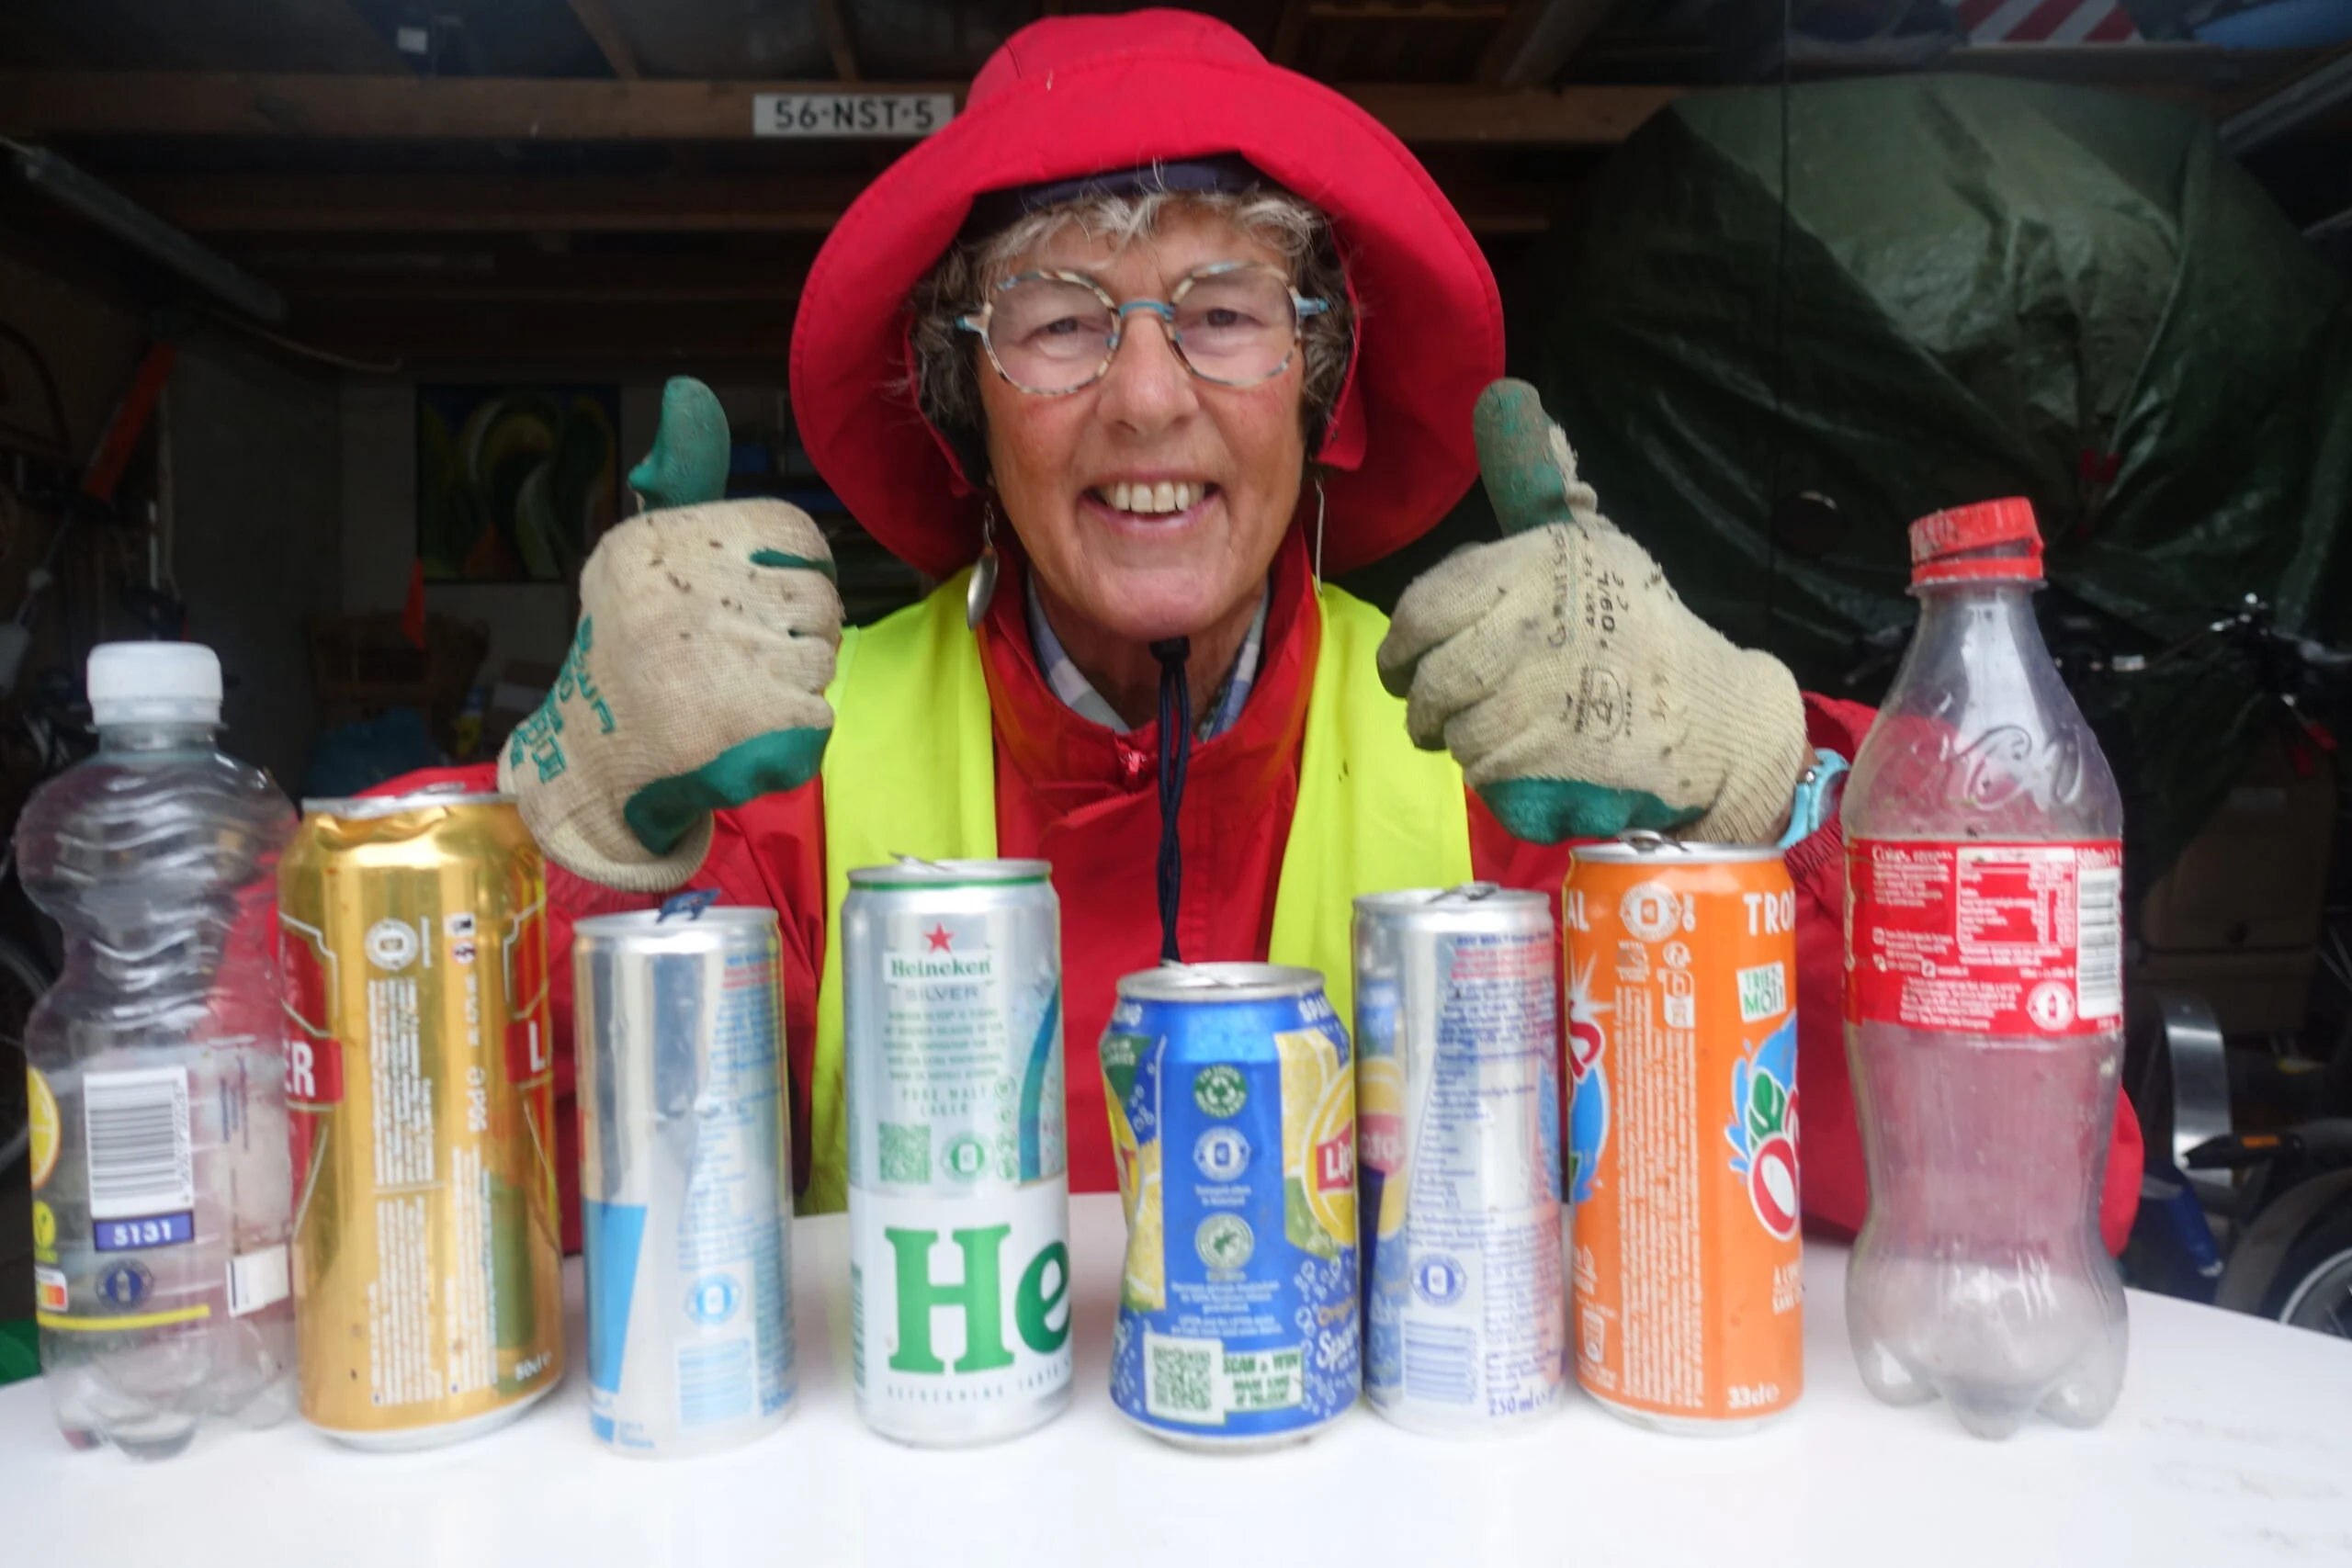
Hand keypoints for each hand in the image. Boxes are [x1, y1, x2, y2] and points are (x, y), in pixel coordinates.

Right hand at [497, 378, 843, 890]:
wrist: (590, 766)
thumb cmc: (637, 647)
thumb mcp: (651, 551)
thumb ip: (687, 475)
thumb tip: (688, 388)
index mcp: (659, 546)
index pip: (800, 542)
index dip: (795, 581)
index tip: (751, 607)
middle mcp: (681, 600)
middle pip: (819, 606)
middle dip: (793, 640)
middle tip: (732, 664)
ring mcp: (712, 670)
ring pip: (821, 664)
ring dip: (791, 689)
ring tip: (728, 699)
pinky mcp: (741, 736)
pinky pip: (817, 722)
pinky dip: (790, 739)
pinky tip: (738, 739)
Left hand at [1377, 380, 1806, 844]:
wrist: (1709, 716)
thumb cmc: (1639, 626)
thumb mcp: (1592, 543)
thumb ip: (1541, 486)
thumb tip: (1512, 401)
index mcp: (1532, 570)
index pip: (1423, 608)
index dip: (1405, 641)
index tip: (1410, 657)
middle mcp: (1527, 632)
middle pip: (1428, 680)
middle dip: (1425, 703)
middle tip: (1444, 707)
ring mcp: (1534, 703)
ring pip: (1451, 730)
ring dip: (1462, 737)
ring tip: (1502, 728)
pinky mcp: (1543, 766)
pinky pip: (1481, 774)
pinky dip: (1494, 774)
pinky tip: (1528, 759)